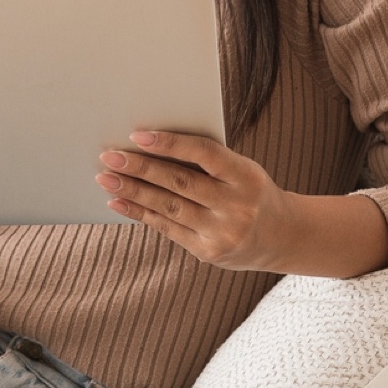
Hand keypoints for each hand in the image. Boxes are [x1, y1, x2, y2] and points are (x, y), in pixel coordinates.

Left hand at [96, 130, 285, 271]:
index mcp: (247, 177)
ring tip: (105, 177)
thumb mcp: (243, 171)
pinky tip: (118, 201)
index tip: (138, 135)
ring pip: (168, 207)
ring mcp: (222, 233)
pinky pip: (167, 229)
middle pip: (180, 182)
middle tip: (110, 156)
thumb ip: (208, 161)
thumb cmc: (252, 192)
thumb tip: (151, 145)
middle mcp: (236, 206)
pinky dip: (139, 213)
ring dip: (132, 191)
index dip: (170, 143)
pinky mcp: (208, 252)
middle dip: (140, 168)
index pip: (204, 154)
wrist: (283, 237)